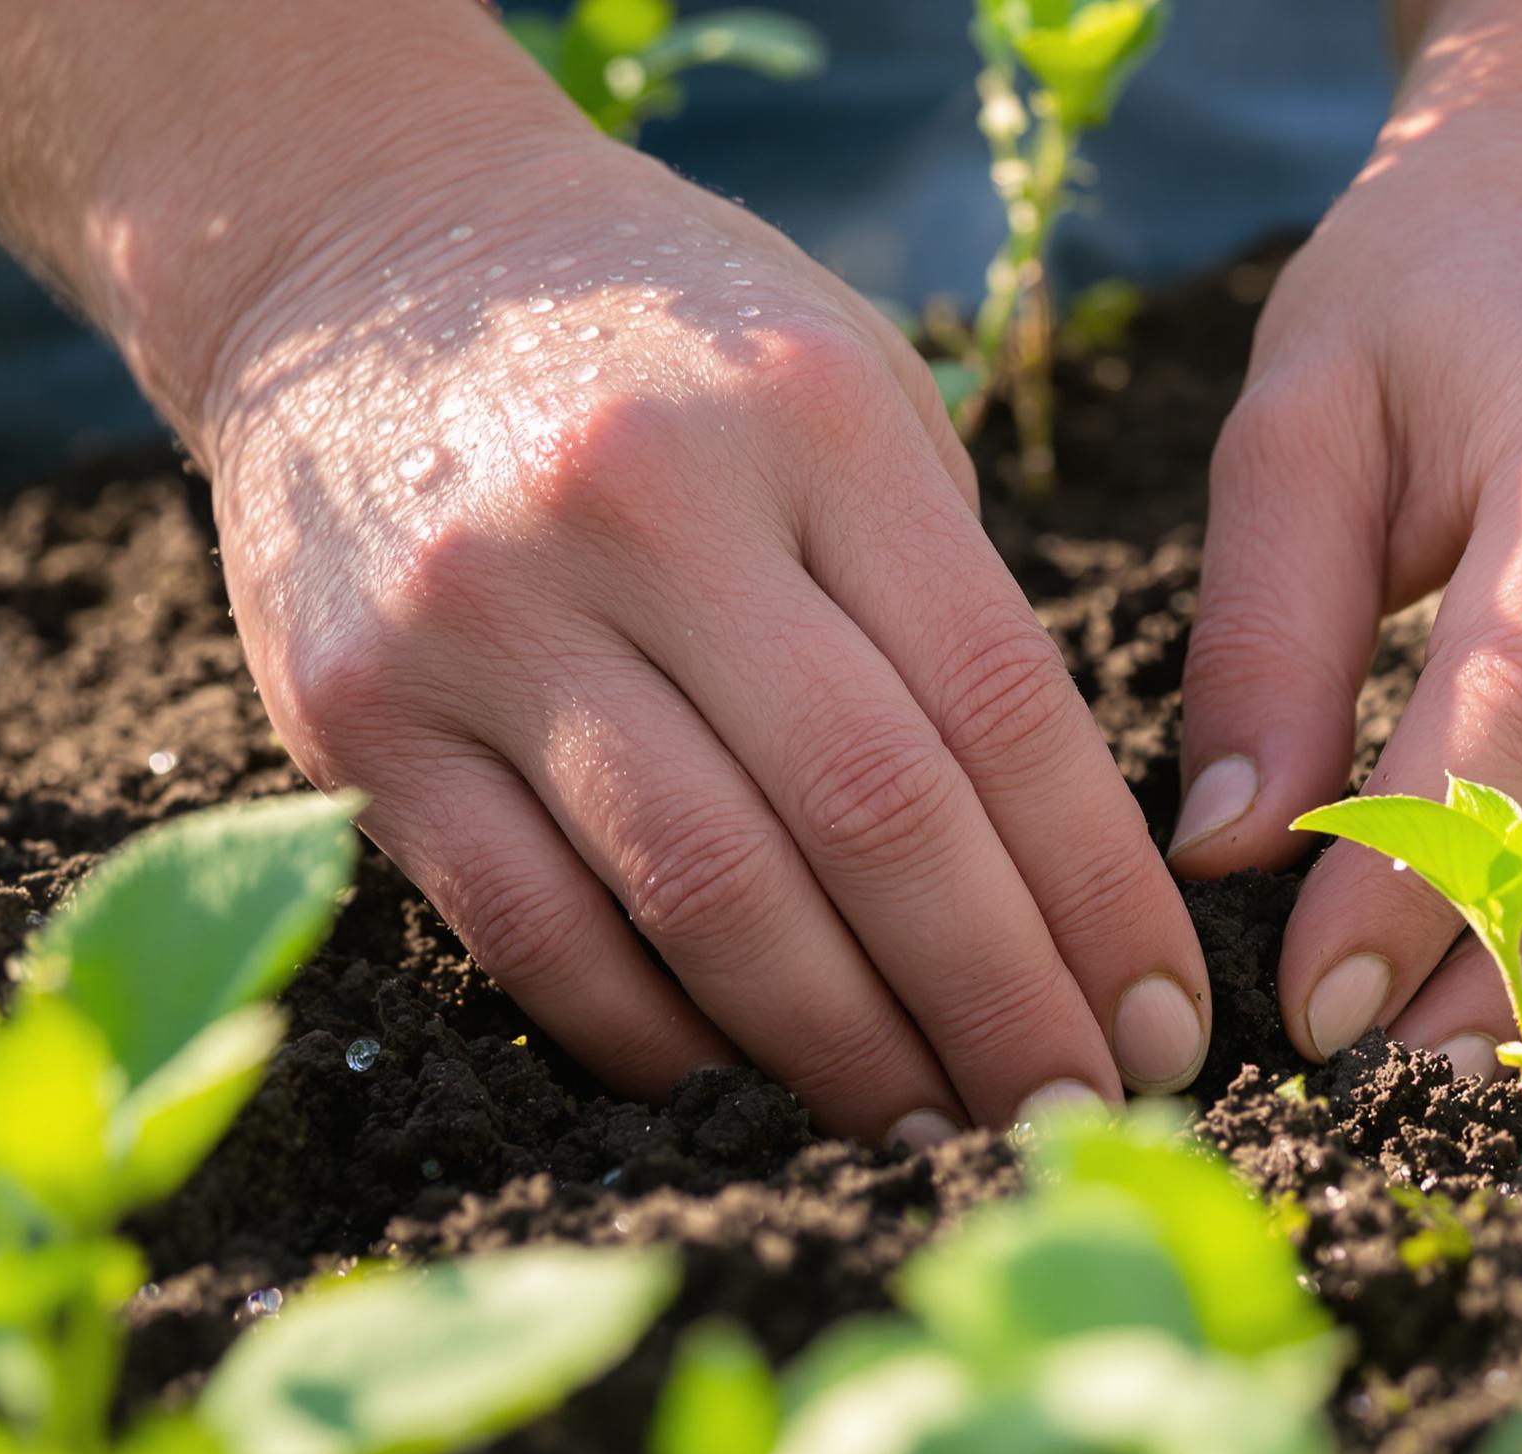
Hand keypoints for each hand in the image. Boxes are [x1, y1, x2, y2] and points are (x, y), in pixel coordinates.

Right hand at [198, 141, 1209, 1142]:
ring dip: (843, 1052)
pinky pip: (533, 931)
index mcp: (813, 417)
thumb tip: (1051, 870)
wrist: (362, 256)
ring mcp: (486, 616)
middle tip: (1073, 1116)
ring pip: (706, 897)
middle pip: (869, 819)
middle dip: (997, 1002)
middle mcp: (647, 508)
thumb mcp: (844, 386)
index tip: (1164, 1016)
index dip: (1097, 891)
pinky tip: (744, 1083)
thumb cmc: (663, 341)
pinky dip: (654, 1035)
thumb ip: (940, 594)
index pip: (997, 702)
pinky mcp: (356, 716)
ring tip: (935, 1130)